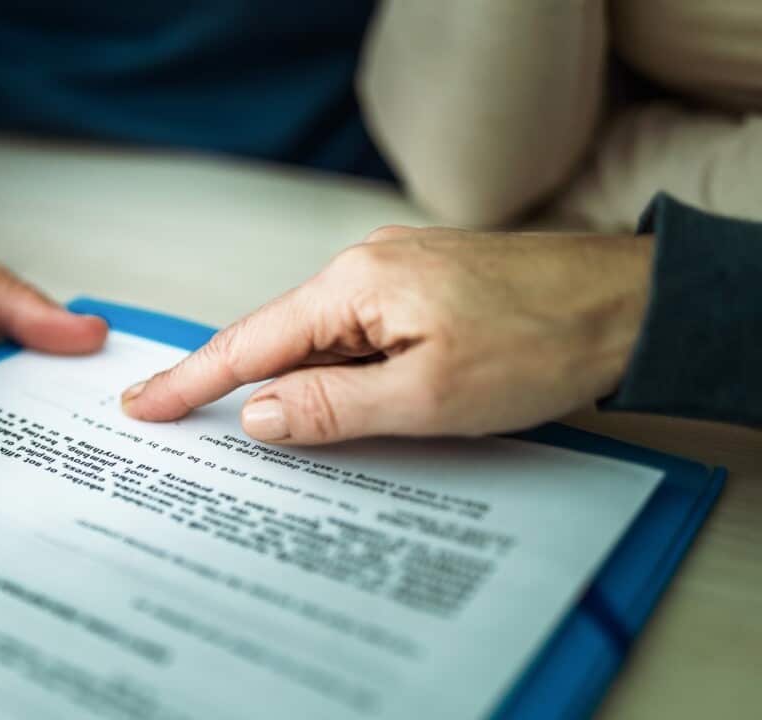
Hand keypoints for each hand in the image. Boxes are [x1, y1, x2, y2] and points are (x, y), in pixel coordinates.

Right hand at [121, 225, 653, 442]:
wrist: (629, 304)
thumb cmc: (541, 342)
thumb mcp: (429, 394)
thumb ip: (333, 407)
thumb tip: (257, 416)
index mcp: (354, 285)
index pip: (249, 342)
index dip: (190, 380)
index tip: (140, 404)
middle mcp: (363, 270)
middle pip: (276, 339)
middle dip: (225, 384)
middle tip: (166, 416)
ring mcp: (392, 278)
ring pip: (318, 343)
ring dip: (290, 387)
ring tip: (259, 432)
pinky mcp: (419, 293)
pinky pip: (354, 339)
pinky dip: (332, 376)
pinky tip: (329, 406)